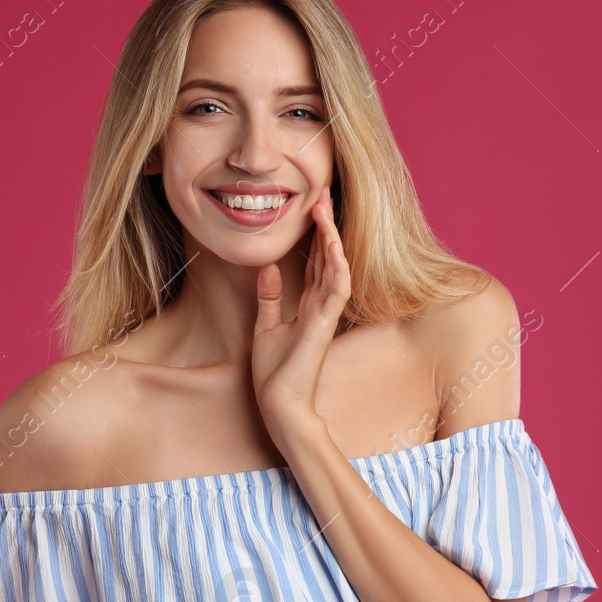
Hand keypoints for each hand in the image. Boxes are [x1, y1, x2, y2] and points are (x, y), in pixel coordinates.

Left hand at [251, 184, 349, 438]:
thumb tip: (268, 267)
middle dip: (326, 227)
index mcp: (307, 306)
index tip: (312, 206)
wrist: (279, 406)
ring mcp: (325, 316)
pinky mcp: (324, 327)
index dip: (314, 235)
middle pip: (326, 259)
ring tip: (325, 210)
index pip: (314, 263)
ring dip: (332, 239)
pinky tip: (333, 247)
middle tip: (323, 195)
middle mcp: (320, 307)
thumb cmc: (274, 374)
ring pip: (334, 269)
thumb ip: (269, 298)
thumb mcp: (265, 328)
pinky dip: (336, 268)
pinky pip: (336, 291)